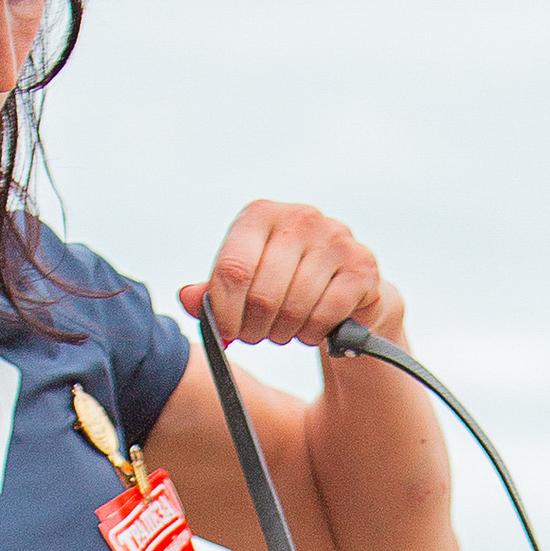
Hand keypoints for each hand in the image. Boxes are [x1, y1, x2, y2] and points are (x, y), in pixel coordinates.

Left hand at [181, 201, 400, 351]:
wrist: (345, 290)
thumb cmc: (284, 285)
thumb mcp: (243, 284)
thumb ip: (213, 292)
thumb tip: (187, 297)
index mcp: (260, 215)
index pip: (232, 270)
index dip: (225, 312)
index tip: (226, 335)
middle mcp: (299, 217)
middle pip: (263, 295)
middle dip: (255, 328)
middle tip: (257, 335)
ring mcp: (335, 238)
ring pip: (295, 308)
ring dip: (284, 333)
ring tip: (285, 329)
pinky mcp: (362, 266)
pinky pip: (326, 314)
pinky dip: (313, 333)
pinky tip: (312, 329)